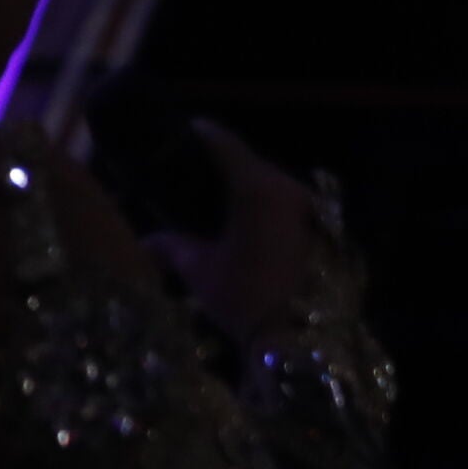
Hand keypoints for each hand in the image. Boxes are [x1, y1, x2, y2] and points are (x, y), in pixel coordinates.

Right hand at [145, 122, 323, 341]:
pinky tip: (244, 226)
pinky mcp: (323, 228)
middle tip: (190, 174)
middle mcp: (288, 187)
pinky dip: (263, 209)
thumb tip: (143, 242)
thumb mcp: (199, 271)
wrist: (305, 338)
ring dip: (244, 189)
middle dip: (220, 166)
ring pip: (270, 184)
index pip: (222, 142)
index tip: (178, 130)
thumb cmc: (247, 297)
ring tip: (215, 204)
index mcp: (256, 187)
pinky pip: (285, 204)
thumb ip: (170, 247)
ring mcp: (311, 207)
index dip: (198, 133)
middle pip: (248, 162)